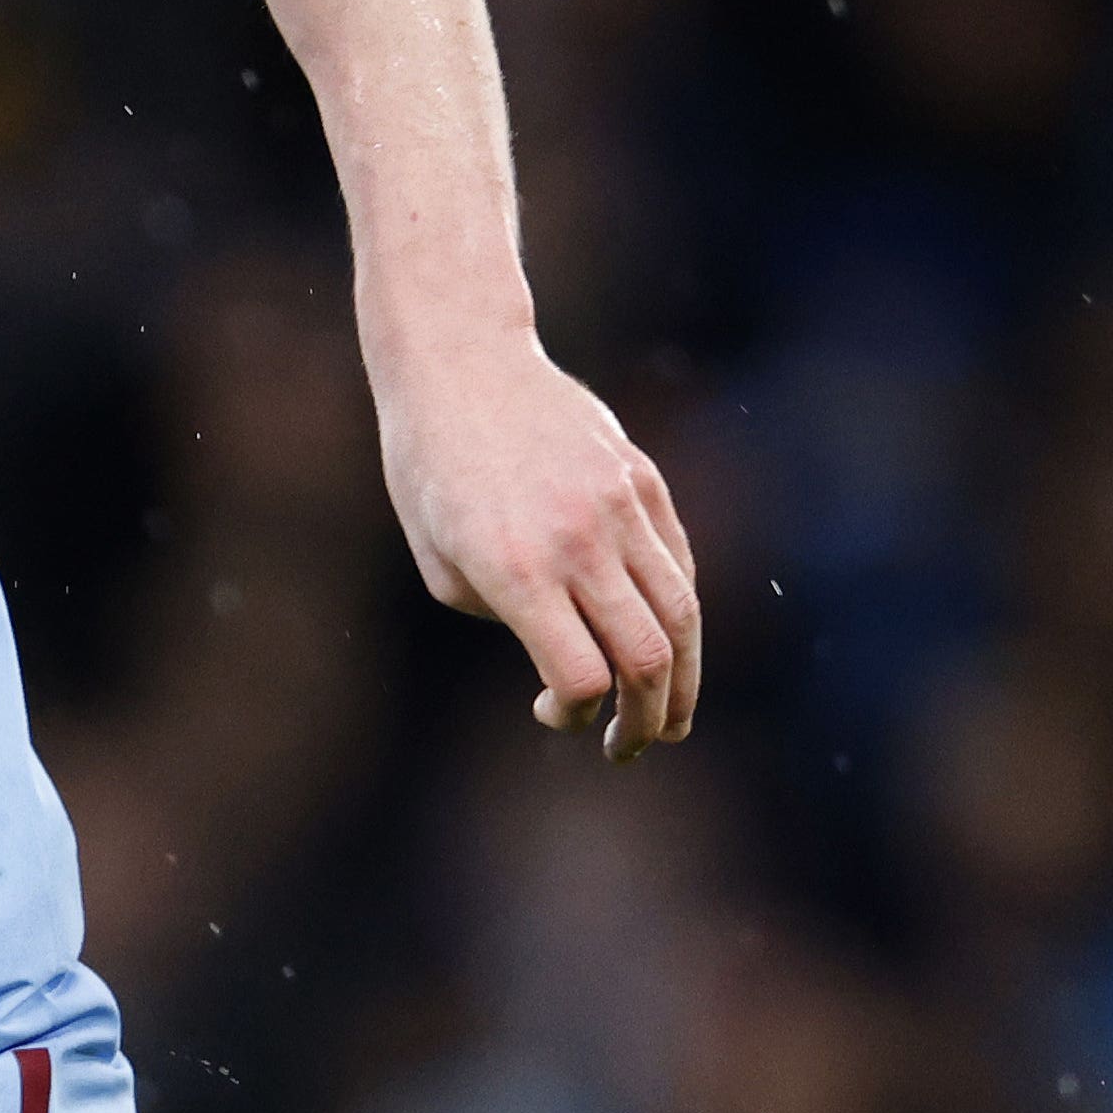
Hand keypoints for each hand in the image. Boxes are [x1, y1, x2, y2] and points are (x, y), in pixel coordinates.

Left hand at [376, 338, 700, 763]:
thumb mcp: (442, 562)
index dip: (573, 715)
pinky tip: (662, 642)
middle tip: (631, 747)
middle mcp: (579, 541)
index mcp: (517, 569)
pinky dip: (676, 613)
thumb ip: (508, 617)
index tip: (549, 713)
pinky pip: (677, 563)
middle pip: (647, 658)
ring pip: (681, 614)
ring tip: (672, 718)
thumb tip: (568, 655)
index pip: (580, 676)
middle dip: (647, 719)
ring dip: (683, 679)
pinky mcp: (644, 480)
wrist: (461, 365)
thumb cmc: (429, 471)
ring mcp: (621, 507)